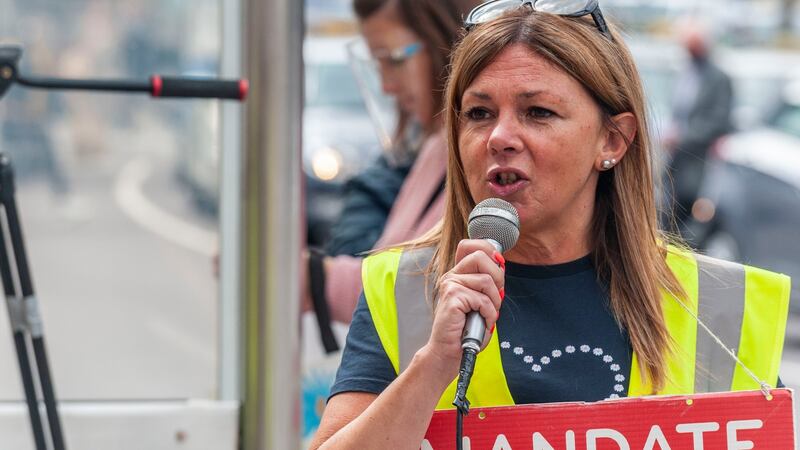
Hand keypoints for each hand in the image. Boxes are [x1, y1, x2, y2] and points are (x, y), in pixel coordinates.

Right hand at [421, 239, 504, 379]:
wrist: (449, 352)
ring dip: (494, 302)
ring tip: (486, 315)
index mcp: (458, 274)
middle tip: (494, 298)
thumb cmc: (466, 330)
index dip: (489, 252)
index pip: (471, 245)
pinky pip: (483, 299)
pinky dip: (489, 314)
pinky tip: (482, 322)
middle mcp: (452, 276)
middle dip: (498, 278)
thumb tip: (500, 264)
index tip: (497, 269)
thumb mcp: (482, 301)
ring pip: (487, 280)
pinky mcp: (452, 296)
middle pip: (482, 256)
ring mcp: (450, 284)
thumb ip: (489, 283)